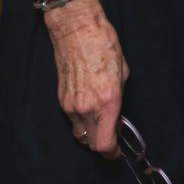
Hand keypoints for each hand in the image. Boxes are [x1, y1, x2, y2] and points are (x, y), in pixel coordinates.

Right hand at [44, 0, 128, 155]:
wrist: (76, 30)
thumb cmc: (104, 46)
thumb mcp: (123, 73)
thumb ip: (119, 99)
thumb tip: (117, 114)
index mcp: (107, 102)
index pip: (104, 144)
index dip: (112, 153)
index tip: (117, 152)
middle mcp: (87, 108)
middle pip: (91, 143)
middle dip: (102, 143)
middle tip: (111, 133)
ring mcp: (71, 105)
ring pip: (80, 132)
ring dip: (90, 131)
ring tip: (100, 118)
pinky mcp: (61, 99)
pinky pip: (72, 119)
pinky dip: (81, 119)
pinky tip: (89, 105)